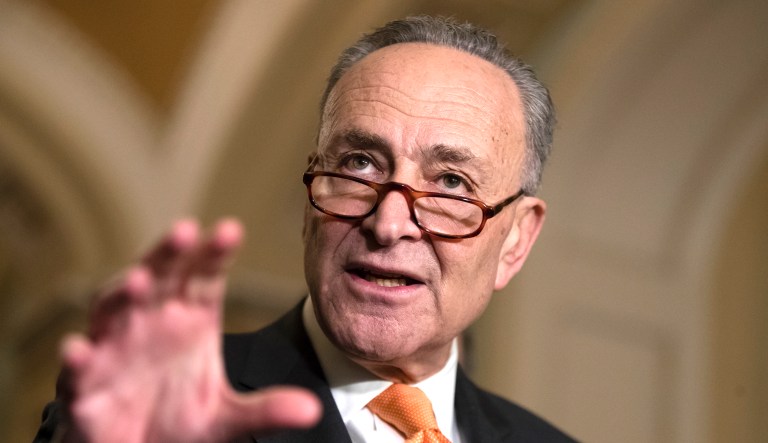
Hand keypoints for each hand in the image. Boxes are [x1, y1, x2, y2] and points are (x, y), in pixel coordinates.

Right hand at [58, 219, 320, 441]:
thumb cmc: (179, 421)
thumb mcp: (228, 418)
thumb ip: (265, 408)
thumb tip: (313, 411)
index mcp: (190, 321)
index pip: (204, 278)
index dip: (214, 254)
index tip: (231, 229)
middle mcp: (152, 323)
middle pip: (159, 278)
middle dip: (168, 254)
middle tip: (185, 230)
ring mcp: (115, 348)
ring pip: (113, 309)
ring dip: (123, 293)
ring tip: (141, 280)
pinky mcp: (85, 384)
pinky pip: (78, 367)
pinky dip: (78, 357)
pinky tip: (80, 348)